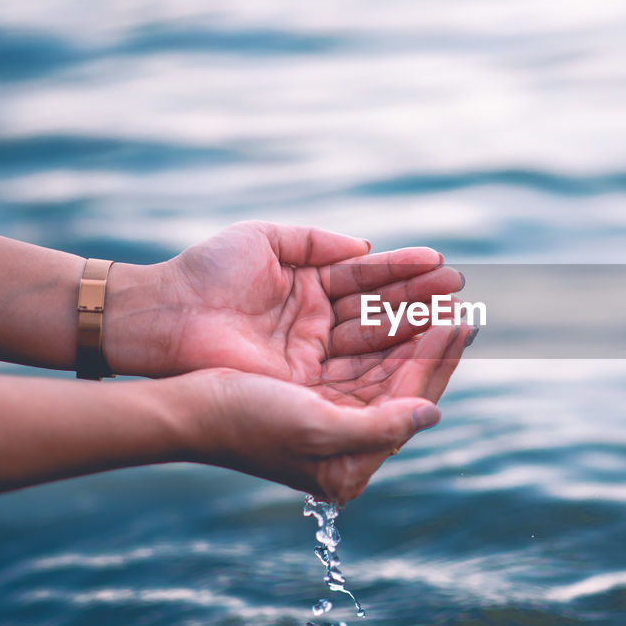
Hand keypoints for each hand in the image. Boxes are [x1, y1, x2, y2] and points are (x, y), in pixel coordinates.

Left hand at [104, 221, 463, 381]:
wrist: (163, 314)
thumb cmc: (206, 273)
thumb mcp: (265, 240)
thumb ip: (317, 242)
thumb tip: (365, 248)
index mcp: (309, 289)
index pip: (368, 281)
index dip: (405, 273)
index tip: (443, 265)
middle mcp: (317, 326)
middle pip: (380, 313)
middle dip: (422, 301)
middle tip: (461, 291)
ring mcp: (312, 357)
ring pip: (376, 341)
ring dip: (417, 328)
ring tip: (456, 312)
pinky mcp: (305, 385)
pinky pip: (358, 371)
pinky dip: (393, 360)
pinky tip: (425, 343)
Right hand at [186, 321, 469, 500]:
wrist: (183, 408)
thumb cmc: (245, 423)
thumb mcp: (317, 429)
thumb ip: (381, 426)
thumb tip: (433, 413)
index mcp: (352, 463)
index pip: (411, 401)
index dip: (438, 360)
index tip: (461, 322)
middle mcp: (347, 439)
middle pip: (404, 381)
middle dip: (432, 341)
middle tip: (461, 304)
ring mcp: (330, 411)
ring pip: (386, 363)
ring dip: (412, 329)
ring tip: (439, 297)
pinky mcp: (312, 387)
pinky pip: (360, 353)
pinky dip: (382, 327)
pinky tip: (400, 303)